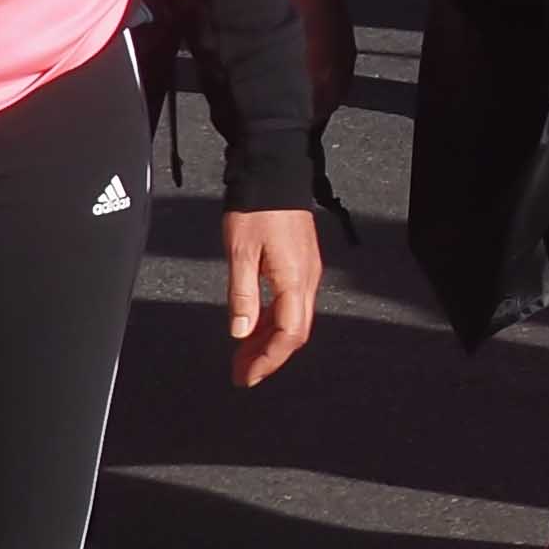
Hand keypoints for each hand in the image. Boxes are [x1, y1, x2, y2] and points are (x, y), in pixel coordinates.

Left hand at [220, 206, 320, 386]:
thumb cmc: (257, 208)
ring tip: (243, 355)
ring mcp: (307, 271)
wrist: (274, 173)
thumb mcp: (240, 253)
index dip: (268, 360)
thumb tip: (241, 333)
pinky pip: (291, 303)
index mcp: (295, 280)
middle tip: (242, 373)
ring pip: (294, 319)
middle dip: (269, 356)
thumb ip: (242, 296)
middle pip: (294, 332)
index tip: (247, 375)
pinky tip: (254, 326)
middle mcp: (308, 279)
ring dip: (269, 340)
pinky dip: (273, 321)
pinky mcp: (301, 263)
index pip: (288, 334)